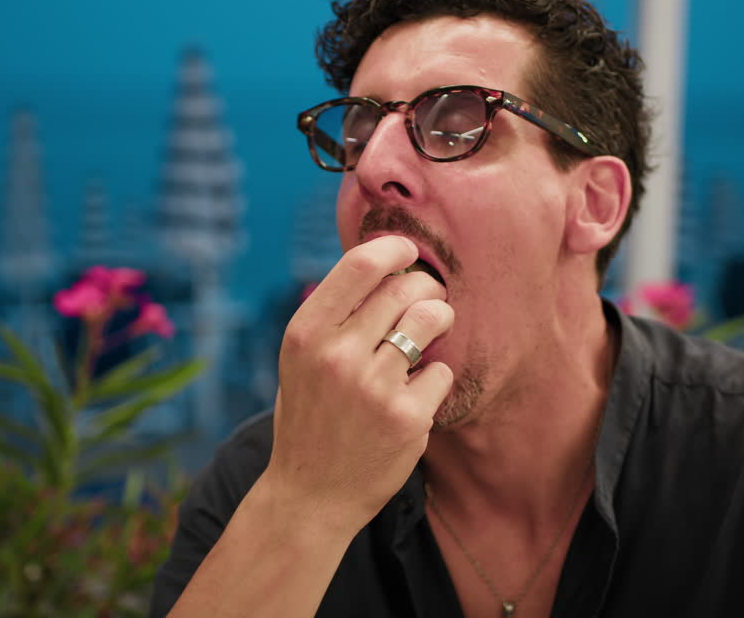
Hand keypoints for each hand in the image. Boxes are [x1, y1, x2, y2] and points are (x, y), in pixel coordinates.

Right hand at [266, 235, 454, 532]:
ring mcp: (374, 386)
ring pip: (432, 319)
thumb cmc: (311, 417)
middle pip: (405, 287)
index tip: (409, 250)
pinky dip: (435, 378)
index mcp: (306, 333)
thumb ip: (335, 314)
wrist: (310, 495)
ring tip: (434, 330)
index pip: (361, 264)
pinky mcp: (406, 417)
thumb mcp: (301, 359)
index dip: (395, 248)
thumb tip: (386, 262)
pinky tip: (415, 393)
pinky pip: (441, 372)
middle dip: (426, 286)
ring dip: (441, 318)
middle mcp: (337, 354)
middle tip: (428, 300)